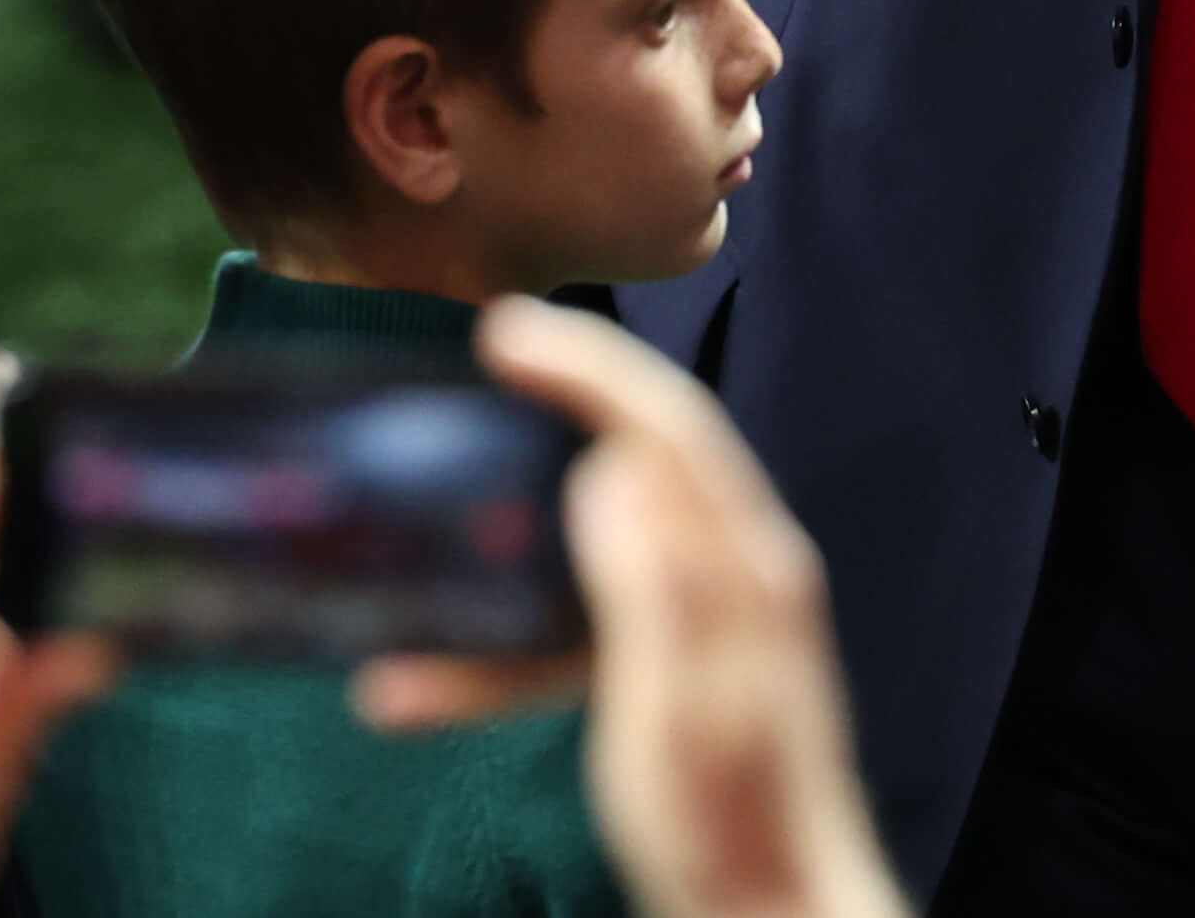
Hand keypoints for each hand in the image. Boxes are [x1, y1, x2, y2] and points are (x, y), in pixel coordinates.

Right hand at [360, 302, 908, 917]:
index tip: (506, 334)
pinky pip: (577, 632)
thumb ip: (655, 576)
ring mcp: (707, 626)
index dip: (587, 367)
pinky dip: (503, 647)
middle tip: (485, 363)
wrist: (771, 917)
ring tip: (428, 533)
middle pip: (642, 454)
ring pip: (597, 542)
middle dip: (561, 402)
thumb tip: (613, 464)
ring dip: (509, 539)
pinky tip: (424, 688)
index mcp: (744, 565)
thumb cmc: (732, 819)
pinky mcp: (674, 677)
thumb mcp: (684, 695)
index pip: (667, 425)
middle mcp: (736, 576)